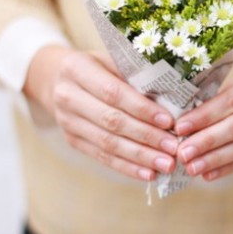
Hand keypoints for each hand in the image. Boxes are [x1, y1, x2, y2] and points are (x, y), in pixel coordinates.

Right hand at [23, 46, 178, 180]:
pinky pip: (102, 157)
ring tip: (166, 164)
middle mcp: (68, 97)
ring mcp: (68, 122)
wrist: (58, 79)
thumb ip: (136, 75)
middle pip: (112, 121)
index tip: (168, 121)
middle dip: (146, 136)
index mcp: (77, 69)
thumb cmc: (98, 67)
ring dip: (141, 157)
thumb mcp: (112, 59)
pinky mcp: (73, 141)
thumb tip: (173, 97)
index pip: (113, 92)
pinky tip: (149, 174)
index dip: (141, 108)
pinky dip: (128, 167)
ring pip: (108, 143)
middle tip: (174, 148)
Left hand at [174, 53, 232, 180]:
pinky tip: (209, 173)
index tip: (180, 127)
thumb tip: (189, 117)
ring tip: (191, 167)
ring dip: (215, 159)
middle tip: (181, 153)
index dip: (205, 115)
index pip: (232, 100)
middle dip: (207, 141)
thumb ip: (226, 94)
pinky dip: (230, 167)